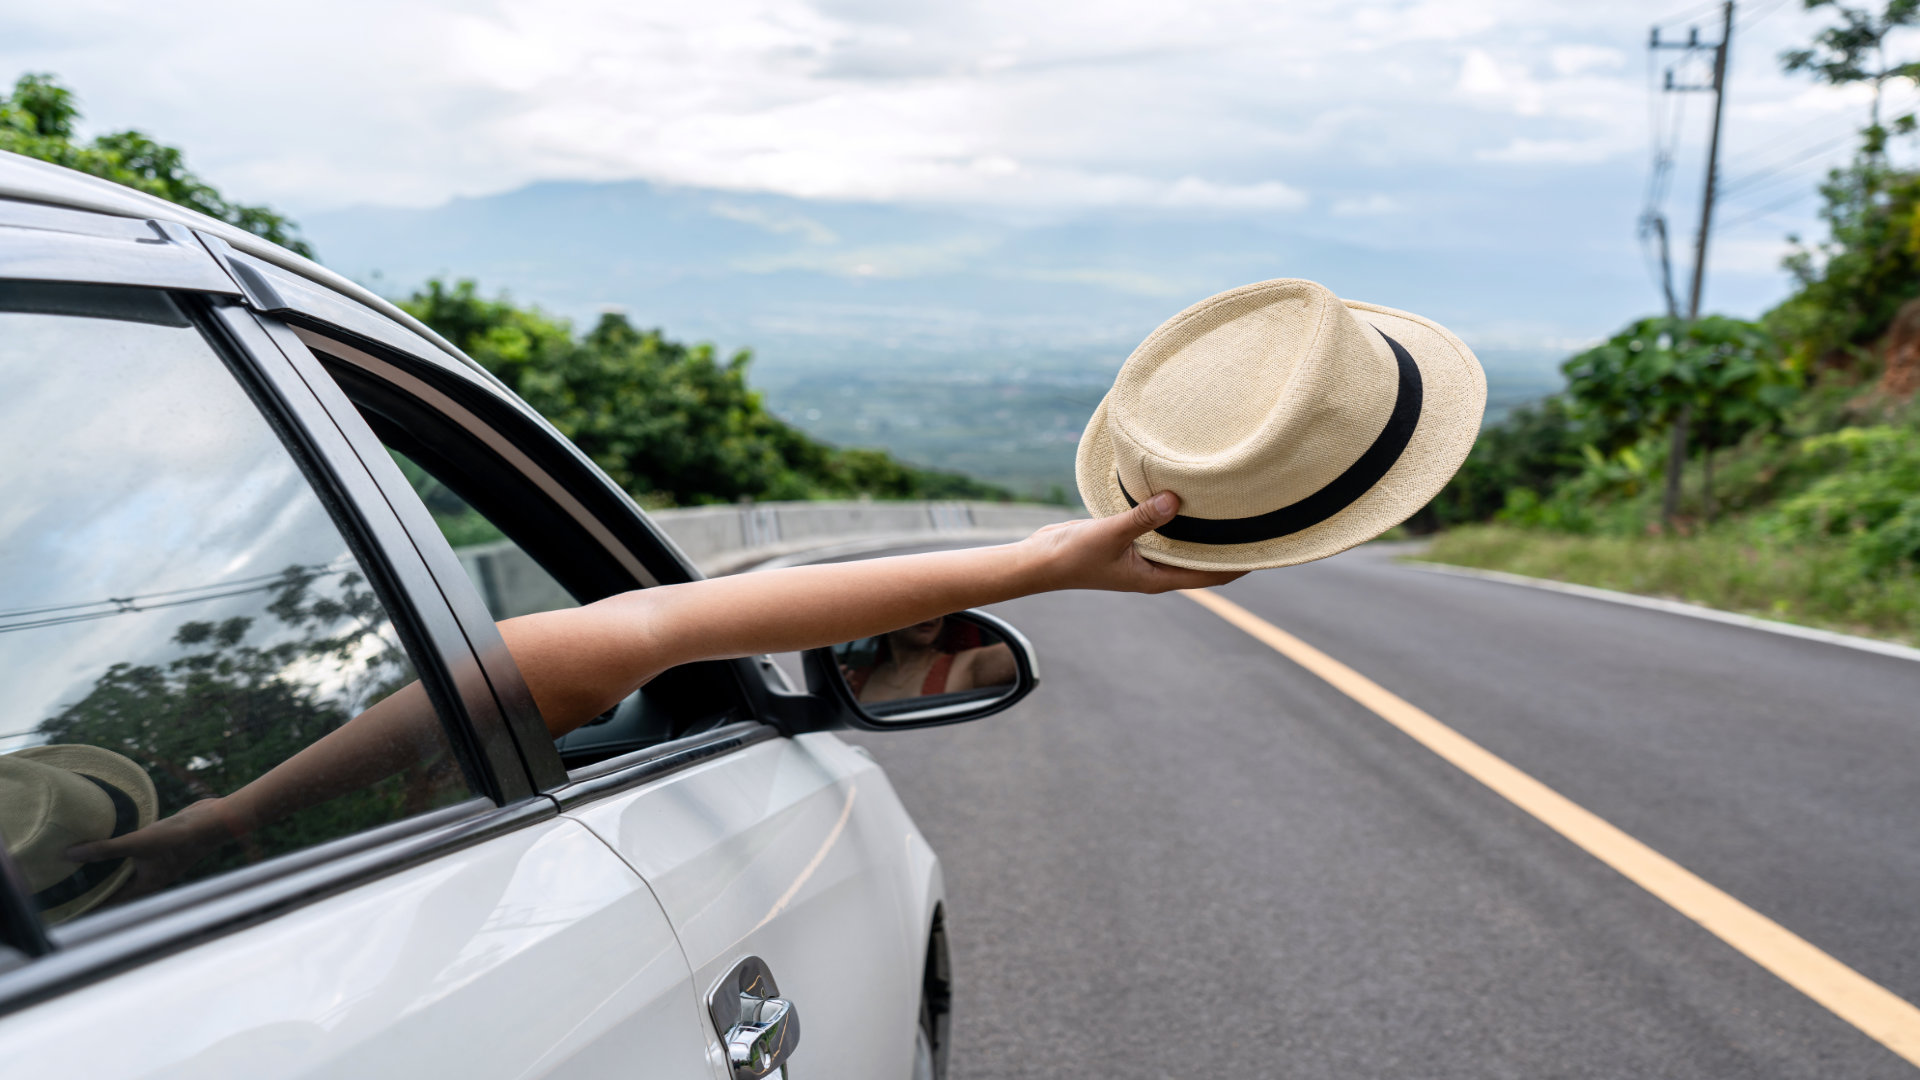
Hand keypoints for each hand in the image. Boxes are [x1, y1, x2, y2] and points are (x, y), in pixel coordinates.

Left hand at [67, 797, 240, 902]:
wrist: (214, 820)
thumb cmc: (180, 837)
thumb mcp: (139, 843)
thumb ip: (105, 849)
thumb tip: (69, 854)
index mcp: (146, 884)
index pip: (111, 900)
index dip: (91, 903)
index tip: (70, 905)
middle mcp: (150, 876)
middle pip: (116, 885)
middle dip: (94, 883)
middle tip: (68, 880)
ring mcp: (156, 860)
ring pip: (125, 867)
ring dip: (106, 865)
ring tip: (80, 860)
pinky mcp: (160, 845)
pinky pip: (134, 851)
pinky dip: (119, 849)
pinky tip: (107, 838)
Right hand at [1019, 492, 1247, 593]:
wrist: (1039, 560)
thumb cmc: (1072, 556)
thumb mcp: (1109, 534)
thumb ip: (1143, 518)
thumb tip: (1176, 500)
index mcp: (1157, 579)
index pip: (1211, 575)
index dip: (1240, 565)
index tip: (1266, 547)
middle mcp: (1155, 570)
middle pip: (1204, 560)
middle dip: (1228, 544)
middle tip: (1257, 519)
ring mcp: (1143, 556)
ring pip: (1184, 543)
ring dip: (1203, 529)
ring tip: (1229, 506)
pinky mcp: (1130, 541)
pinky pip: (1163, 530)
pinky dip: (1177, 518)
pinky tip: (1185, 497)